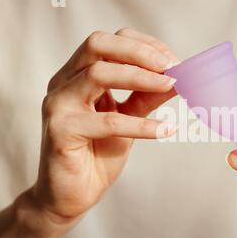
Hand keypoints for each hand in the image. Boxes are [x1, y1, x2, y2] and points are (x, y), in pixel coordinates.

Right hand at [31, 28, 178, 222]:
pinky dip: (141, 124)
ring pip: (98, 74)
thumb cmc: (98, 154)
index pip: (110, 41)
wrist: (72, 195)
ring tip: (173, 86)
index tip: (175, 61)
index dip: (144, 45)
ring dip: (141, 78)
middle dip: (140, 52)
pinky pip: (107, 122)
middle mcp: (63, 83)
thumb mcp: (129, 118)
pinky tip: (166, 129)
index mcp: (77, 75)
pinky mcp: (60, 131)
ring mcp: (58, 104)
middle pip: (97, 44)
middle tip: (172, 67)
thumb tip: (178, 77)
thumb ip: (147, 96)